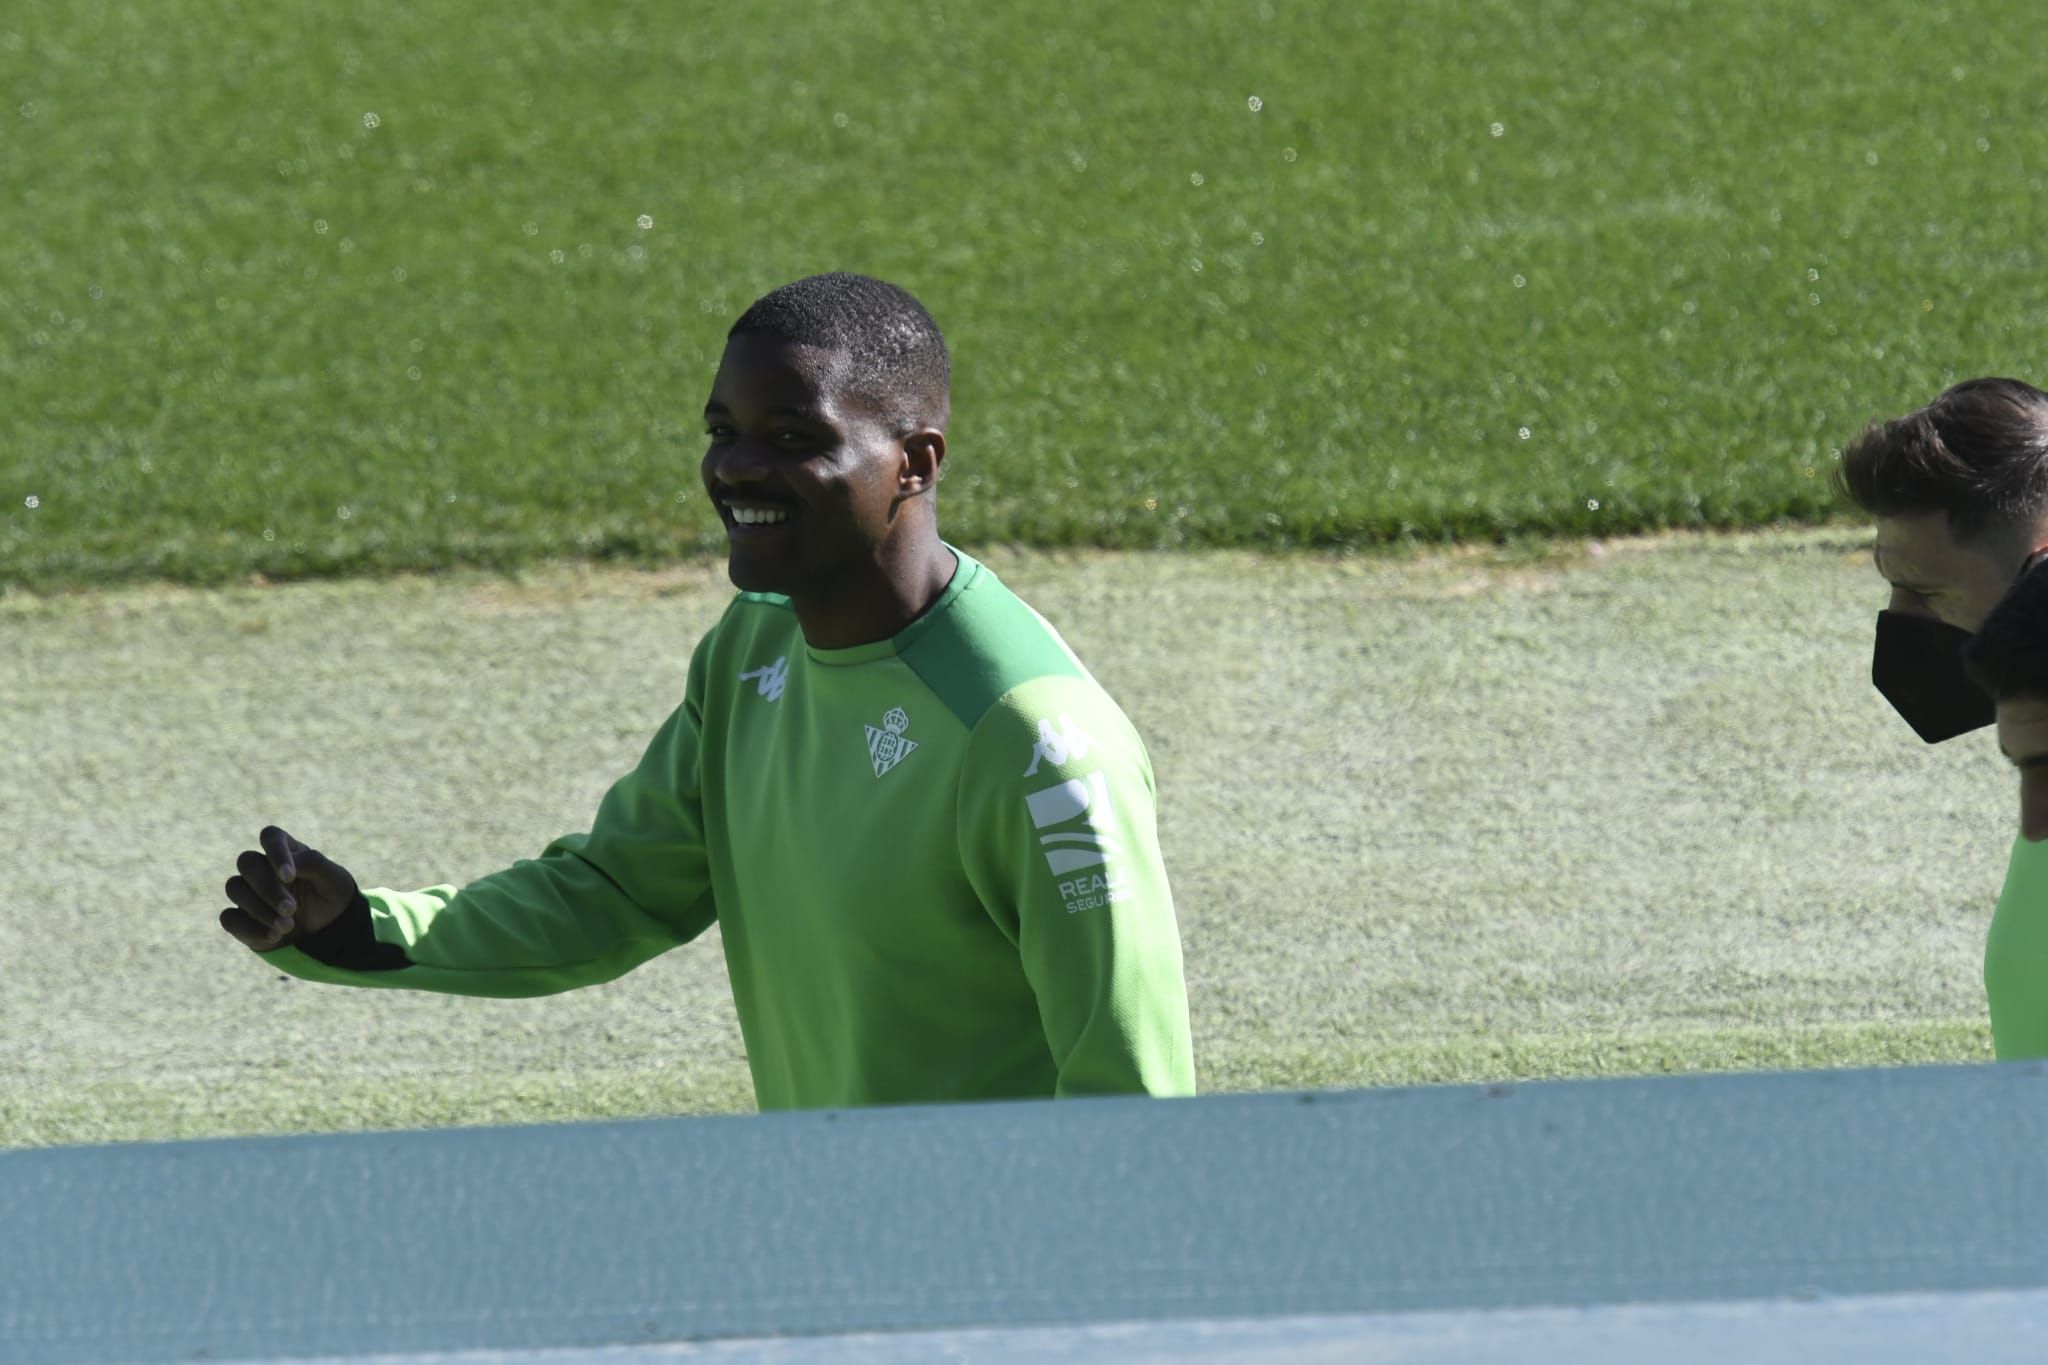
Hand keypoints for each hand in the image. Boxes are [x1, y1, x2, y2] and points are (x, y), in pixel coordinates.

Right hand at [219, 826, 360, 951]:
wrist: (329, 930)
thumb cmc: (332, 897)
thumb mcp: (336, 880)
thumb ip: (315, 864)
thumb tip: (290, 864)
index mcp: (287, 850)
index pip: (271, 836)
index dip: (276, 853)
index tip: (289, 877)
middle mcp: (262, 867)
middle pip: (247, 863)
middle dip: (267, 887)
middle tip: (291, 909)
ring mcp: (248, 892)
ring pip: (235, 888)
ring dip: (259, 909)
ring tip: (287, 926)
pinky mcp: (240, 918)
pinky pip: (229, 919)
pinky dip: (250, 929)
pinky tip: (274, 937)